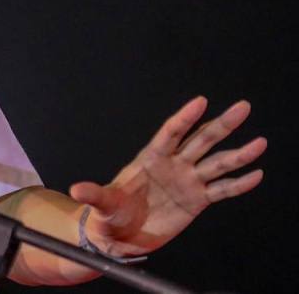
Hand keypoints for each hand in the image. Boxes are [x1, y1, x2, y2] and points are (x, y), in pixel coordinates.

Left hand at [68, 96, 265, 257]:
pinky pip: (222, 190)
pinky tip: (256, 174)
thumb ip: (94, 194)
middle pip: (201, 140)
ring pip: (217, 163)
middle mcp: (173, 165)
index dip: (186, 117)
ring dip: (239, 154)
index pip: (171, 133)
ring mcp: (187, 181)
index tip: (201, 101)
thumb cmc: (110, 214)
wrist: (121, 236)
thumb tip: (76, 189)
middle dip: (222, 124)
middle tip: (242, 107)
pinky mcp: (197, 200)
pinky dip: (239, 183)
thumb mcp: (103, 204)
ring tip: (260, 142)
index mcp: (150, 159)